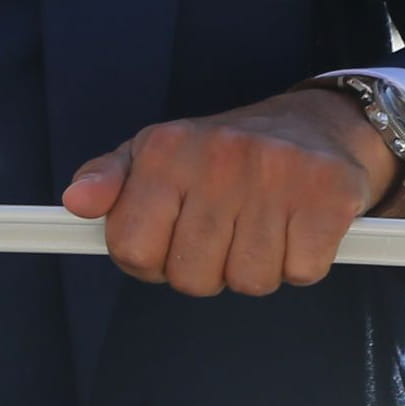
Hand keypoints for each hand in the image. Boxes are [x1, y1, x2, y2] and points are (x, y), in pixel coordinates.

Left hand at [62, 87, 404, 295]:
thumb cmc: (221, 153)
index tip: (168, 243)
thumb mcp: (153, 155)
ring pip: (249, 281)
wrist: (313, 124)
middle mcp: (218, 157)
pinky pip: (300, 273)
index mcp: (165, 150)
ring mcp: (276, 174)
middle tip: (223, 234)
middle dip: (206, 270)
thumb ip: (107, 180)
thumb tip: (76, 202)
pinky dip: (301, 263)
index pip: (132, 249)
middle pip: (191, 277)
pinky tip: (296, 228)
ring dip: (256, 268)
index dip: (149, 262)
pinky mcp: (328, 195)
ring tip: (261, 227)